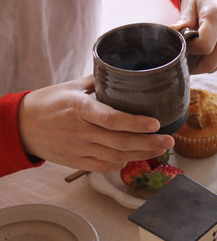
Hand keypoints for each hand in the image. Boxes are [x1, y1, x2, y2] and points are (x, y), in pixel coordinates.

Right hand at [18, 76, 173, 173]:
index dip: (134, 123)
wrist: (21, 126)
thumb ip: (100, 82)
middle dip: (148, 143)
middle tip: (169, 139)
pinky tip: (135, 156)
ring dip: (141, 154)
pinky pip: (104, 167)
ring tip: (161, 148)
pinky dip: (122, 163)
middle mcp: (80, 131)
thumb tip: (126, 73)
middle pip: (119, 141)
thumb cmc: (49, 102)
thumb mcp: (72, 86)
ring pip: (116, 156)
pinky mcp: (77, 162)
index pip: (110, 118)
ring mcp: (79, 149)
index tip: (156, 123)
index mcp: (79, 108)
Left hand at [171, 0, 216, 73]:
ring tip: (192, 52)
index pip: (204, 46)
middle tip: (183, 54)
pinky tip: (202, 51)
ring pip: (216, 65)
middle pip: (211, 62)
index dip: (190, 49)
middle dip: (194, 64)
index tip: (182, 42)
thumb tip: (171, 34)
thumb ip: (183, 22)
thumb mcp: (190, 3)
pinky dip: (210, 61)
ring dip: (201, 65)